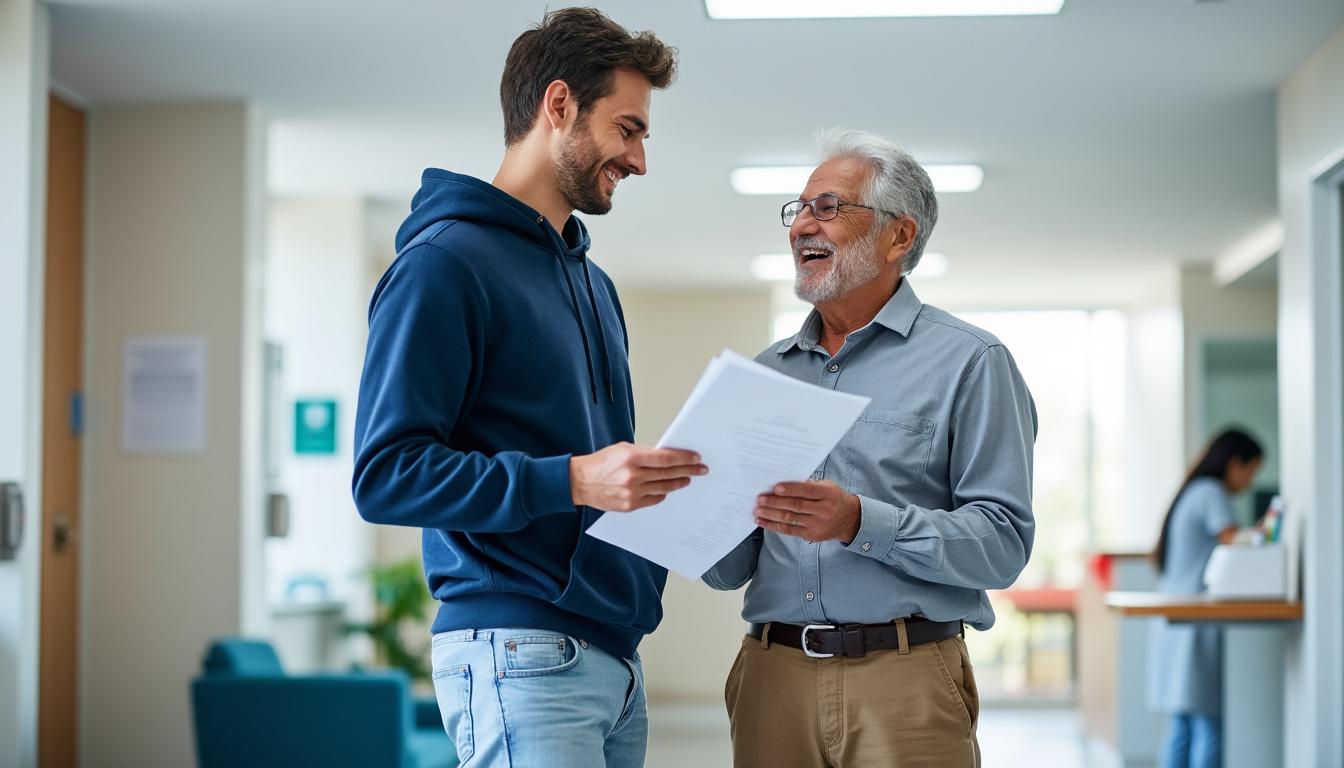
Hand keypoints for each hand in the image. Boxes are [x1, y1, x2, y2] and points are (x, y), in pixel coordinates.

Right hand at [570, 442, 706, 511]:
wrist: (580, 482)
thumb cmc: (601, 463)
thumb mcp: (623, 449)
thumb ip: (645, 453)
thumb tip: (668, 457)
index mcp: (631, 458)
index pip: (666, 458)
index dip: (684, 458)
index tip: (696, 458)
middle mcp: (633, 476)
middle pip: (668, 474)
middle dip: (688, 471)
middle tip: (701, 469)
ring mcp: (632, 493)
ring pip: (664, 488)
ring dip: (679, 483)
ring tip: (687, 479)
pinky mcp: (630, 506)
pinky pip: (654, 499)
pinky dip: (663, 493)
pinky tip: (668, 488)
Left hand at [754, 480, 860, 542]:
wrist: (850, 520)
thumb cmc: (834, 498)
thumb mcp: (827, 487)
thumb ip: (809, 485)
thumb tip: (783, 484)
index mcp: (828, 495)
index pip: (808, 491)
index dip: (791, 489)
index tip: (775, 487)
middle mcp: (824, 510)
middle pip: (796, 506)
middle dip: (775, 502)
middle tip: (759, 498)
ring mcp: (818, 525)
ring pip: (790, 519)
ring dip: (771, 514)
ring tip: (757, 510)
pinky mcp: (811, 536)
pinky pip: (789, 531)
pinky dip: (774, 526)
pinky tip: (762, 521)